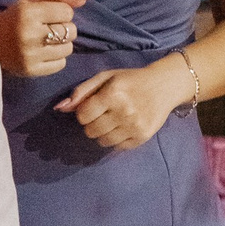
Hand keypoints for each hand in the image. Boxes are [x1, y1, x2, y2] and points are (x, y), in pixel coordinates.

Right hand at [0, 0, 86, 77]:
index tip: (49, 15)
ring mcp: (31, 55)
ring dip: (61, 44)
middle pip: (71, 31)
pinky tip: (43, 53)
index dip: (61, 12)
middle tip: (48, 29)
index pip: (67, 12)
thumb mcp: (31, 0)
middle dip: (64, 28)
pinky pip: (61, 64)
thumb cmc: (14, 18)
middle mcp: (30, 34)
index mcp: (29, 13)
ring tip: (46, 41)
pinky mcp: (31, 70)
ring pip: (68, 49)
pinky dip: (56, 58)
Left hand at [56, 52, 191, 149]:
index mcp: (113, 93)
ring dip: (103, 133)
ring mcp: (134, 126)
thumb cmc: (130, 80)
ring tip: (113, 121)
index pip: (83, 115)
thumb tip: (60, 108)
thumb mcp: (106, 77)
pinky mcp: (142, 137)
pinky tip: (124, 127)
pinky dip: (116, 139)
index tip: (92, 107)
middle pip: (90, 131)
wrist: (164, 85)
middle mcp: (124, 111)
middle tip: (103, 115)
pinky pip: (117, 147)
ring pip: (102, 142)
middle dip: (92, 124)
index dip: (84, 113)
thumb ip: (82, 91)